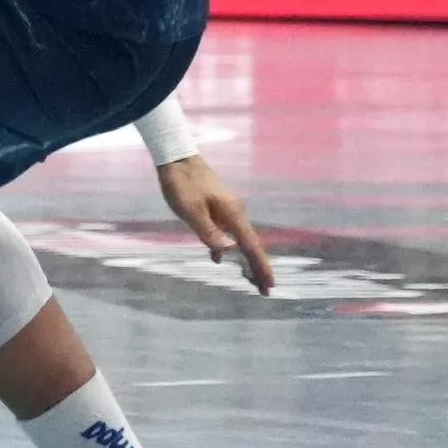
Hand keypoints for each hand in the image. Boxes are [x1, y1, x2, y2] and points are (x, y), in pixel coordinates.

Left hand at [154, 156, 273, 294]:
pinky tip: (220, 258)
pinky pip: (228, 233)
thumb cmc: (182, 184)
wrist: (176, 157)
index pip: (251, 246)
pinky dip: (228, 247)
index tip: (271, 284)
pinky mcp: (217, 208)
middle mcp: (235, 213)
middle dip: (257, 268)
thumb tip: (231, 250)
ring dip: (245, 260)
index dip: (261, 266)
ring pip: (240, 240)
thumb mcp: (191, 210)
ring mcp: (227, 210)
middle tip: (264, 290)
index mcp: (232, 214)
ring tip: (249, 280)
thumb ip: (209, 231)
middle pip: (250, 245)